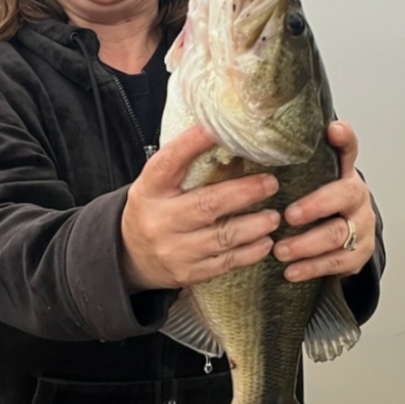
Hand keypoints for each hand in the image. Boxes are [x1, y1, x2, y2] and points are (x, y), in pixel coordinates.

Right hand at [121, 125, 281, 291]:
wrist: (130, 256)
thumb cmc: (155, 209)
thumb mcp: (158, 184)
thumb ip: (185, 166)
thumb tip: (228, 137)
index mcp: (150, 189)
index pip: (170, 161)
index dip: (194, 143)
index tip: (220, 130)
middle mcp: (159, 220)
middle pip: (206, 205)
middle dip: (244, 193)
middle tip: (271, 184)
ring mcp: (173, 250)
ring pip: (222, 237)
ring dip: (254, 225)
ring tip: (274, 217)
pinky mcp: (187, 273)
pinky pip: (225, 263)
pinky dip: (250, 252)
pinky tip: (265, 242)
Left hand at [273, 120, 375, 281]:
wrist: (344, 239)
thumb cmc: (315, 205)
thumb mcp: (306, 182)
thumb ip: (287, 166)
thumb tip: (242, 142)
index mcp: (343, 172)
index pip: (348, 148)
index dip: (344, 139)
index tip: (334, 130)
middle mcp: (356, 195)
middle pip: (344, 195)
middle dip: (316, 206)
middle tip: (289, 215)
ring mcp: (361, 225)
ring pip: (338, 234)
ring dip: (307, 244)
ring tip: (281, 251)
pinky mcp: (359, 253)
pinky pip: (337, 262)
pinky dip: (312, 268)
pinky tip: (291, 271)